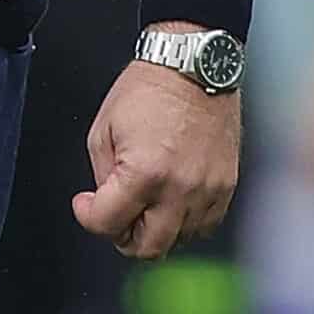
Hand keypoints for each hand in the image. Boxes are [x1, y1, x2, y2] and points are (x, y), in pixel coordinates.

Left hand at [70, 30, 243, 260]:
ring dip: (156, 230)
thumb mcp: (104, 128)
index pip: (108, 224)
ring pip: (178, 240)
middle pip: (147, 248)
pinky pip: (205, 226)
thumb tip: (105, 201)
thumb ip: (102, 174)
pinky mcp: (226, 186)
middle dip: (122, 236)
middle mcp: (179, 188)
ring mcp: (207, 191)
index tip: (86, 205)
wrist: (193, 65)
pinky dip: (184, 222)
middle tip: (115, 217)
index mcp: (144, 173)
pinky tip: (171, 200)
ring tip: (144, 204)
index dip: (88, 217)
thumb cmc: (150, 88)